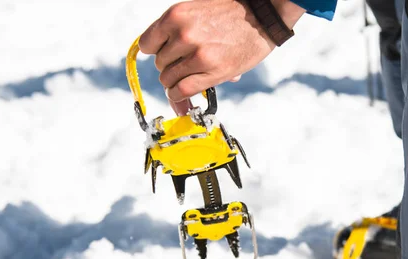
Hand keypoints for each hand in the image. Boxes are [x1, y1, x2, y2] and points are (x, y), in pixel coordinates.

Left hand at [139, 0, 304, 101]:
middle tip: (185, 67)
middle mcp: (183, 34)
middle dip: (170, 68)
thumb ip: (176, 32)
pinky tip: (182, 96)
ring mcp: (197, 54)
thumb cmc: (230, 15)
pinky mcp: (212, 72)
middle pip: (159, 64)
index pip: (146, 44)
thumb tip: (163, 62)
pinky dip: (178, 97)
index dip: (156, 52)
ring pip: (168, 80)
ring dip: (175, 84)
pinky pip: (183, 91)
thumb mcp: (196, 12)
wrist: (261, 18)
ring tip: (189, 78)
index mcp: (176, 16)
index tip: (165, 56)